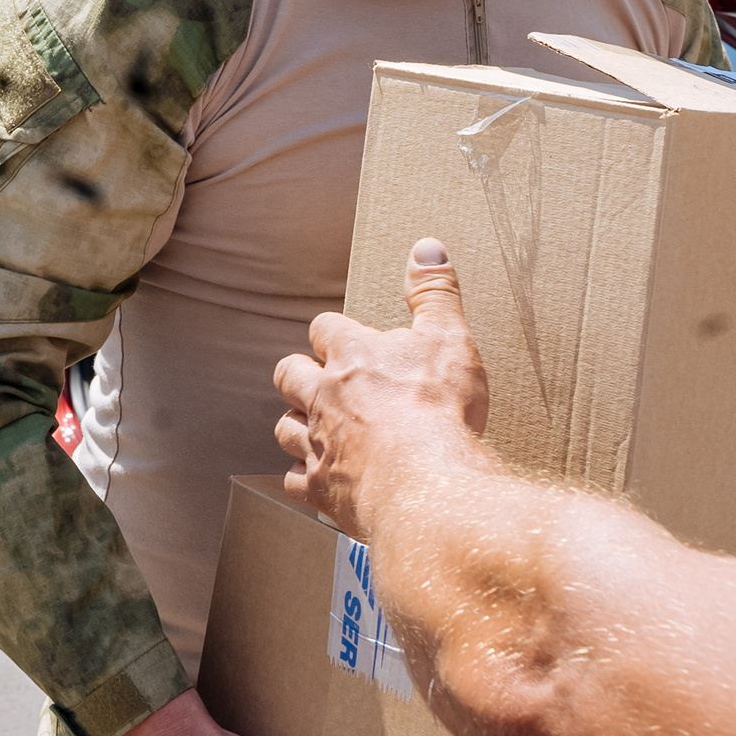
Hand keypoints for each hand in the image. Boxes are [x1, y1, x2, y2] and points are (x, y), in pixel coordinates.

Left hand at [273, 238, 487, 536]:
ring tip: (315, 427)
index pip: (325, 328)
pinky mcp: (319, 488)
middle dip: (300, 374)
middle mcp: (324, 396)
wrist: (427, 486)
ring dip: (297, 425)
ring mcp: (317, 444)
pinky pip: (294, 479)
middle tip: (321, 381)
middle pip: (289, 374)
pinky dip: (305, 477)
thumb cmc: (441, 411)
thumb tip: (426, 247)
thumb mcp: (450, 340)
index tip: (344, 339)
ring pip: (285, 427)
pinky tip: (321, 478)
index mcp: (353, 356)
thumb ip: (435, 293)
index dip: (333, 333)